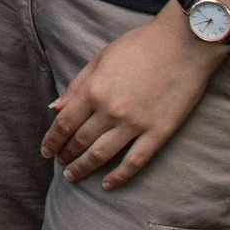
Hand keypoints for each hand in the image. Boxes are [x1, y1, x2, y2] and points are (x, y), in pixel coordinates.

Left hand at [41, 8, 226, 187]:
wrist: (184, 44)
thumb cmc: (140, 46)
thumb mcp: (100, 58)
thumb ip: (77, 85)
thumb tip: (55, 108)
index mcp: (94, 90)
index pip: (64, 123)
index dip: (52, 140)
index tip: (45, 151)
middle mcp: (111, 110)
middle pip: (80, 141)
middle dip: (66, 155)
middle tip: (59, 163)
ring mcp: (136, 124)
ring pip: (102, 155)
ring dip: (84, 168)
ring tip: (73, 176)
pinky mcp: (159, 133)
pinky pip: (135, 161)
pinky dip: (119, 176)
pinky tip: (108, 185)